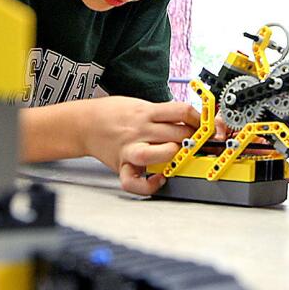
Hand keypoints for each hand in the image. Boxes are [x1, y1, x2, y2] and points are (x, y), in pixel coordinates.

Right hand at [78, 97, 200, 195]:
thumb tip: (189, 120)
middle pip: (177, 133)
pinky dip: (149, 184)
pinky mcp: (122, 166)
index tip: (205, 124)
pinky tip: (159, 179)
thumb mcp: (139, 105)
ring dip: (173, 154)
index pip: (181, 111)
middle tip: (198, 142)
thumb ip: (161, 114)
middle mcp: (140, 130)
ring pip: (158, 153)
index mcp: (146, 112)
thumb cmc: (113, 114)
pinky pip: (135, 181)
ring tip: (178, 155)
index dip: (199, 118)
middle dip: (193, 138)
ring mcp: (130, 148)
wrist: (83, 123)